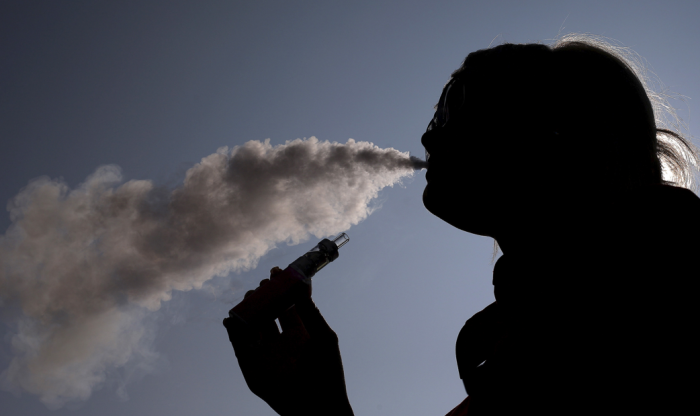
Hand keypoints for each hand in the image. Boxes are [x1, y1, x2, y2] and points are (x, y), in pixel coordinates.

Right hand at [223, 267, 353, 415]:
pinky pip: (238, 346)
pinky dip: (232, 332)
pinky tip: (232, 319)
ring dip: (246, 310)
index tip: (276, 272)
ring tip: (248, 299)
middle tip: (261, 286)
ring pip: (250, 325)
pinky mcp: (252, 367)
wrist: (317, 407)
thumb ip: (311, 313)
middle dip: (262, 296)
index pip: (285, 303)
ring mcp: (265, 352)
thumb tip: (301, 286)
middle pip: (266, 311)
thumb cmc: (327, 374)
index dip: (280, 288)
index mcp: (298, 331)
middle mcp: (280, 340)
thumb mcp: (324, 338)